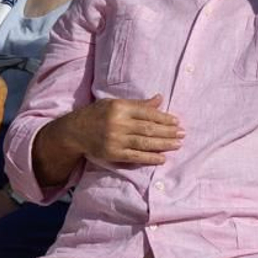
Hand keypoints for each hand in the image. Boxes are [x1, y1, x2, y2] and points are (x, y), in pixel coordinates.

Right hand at [58, 95, 184, 168]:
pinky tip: (162, 158)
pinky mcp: (113, 154)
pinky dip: (150, 158)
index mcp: (119, 107)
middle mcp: (118, 123)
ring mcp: (115, 140)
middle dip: (168, 132)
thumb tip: (160, 99)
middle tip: (182, 133)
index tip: (176, 121)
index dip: (164, 118)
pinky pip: (135, 157)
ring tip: (177, 144)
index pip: (147, 113)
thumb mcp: (115, 103)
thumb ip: (138, 104)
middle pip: (149, 129)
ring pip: (145, 143)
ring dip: (164, 144)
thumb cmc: (97, 114)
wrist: (74, 132)